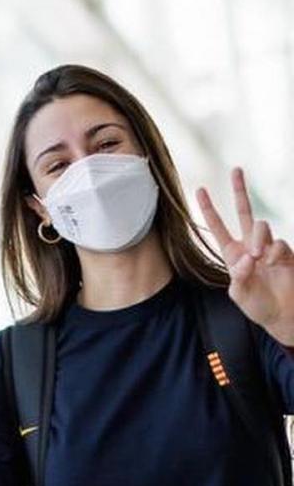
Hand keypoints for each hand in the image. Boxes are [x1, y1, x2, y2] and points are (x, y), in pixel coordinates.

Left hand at [197, 167, 293, 344]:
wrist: (282, 315)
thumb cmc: (258, 305)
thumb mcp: (239, 293)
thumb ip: (239, 276)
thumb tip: (247, 257)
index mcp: (232, 253)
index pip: (218, 226)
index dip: (209, 209)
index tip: (200, 189)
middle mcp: (250, 245)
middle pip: (244, 211)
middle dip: (239, 190)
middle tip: (235, 170)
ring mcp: (269, 247)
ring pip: (261, 226)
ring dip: (258, 240)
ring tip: (258, 257)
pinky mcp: (286, 252)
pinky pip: (279, 244)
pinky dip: (274, 254)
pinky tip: (273, 264)